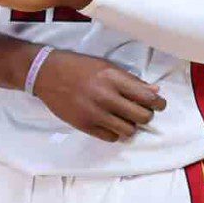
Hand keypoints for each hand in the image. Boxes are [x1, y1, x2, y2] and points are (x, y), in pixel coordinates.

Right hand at [34, 49, 166, 142]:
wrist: (45, 73)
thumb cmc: (76, 66)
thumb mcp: (104, 65)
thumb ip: (129, 80)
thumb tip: (154, 91)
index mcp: (112, 78)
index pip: (147, 97)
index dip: (158, 103)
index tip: (158, 104)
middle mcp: (106, 97)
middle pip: (142, 117)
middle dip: (146, 115)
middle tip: (140, 111)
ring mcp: (95, 113)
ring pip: (129, 130)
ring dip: (130, 125)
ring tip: (123, 117)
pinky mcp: (84, 125)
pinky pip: (111, 137)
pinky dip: (114, 132)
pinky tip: (109, 122)